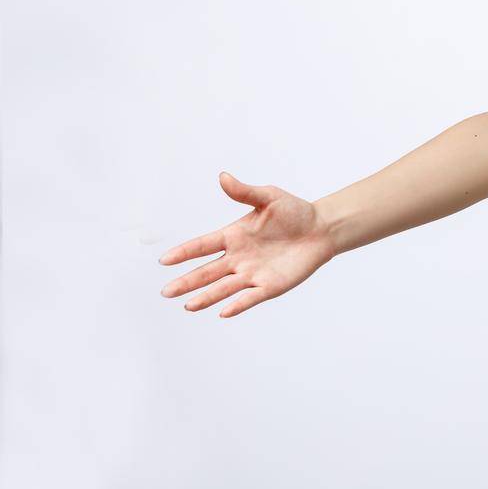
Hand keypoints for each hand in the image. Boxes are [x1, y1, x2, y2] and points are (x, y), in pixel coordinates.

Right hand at [158, 171, 336, 317]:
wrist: (322, 228)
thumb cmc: (294, 212)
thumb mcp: (269, 198)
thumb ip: (245, 192)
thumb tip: (223, 177)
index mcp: (233, 236)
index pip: (203, 246)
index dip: (184, 253)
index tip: (164, 260)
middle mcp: (238, 258)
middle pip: (207, 272)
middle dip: (187, 281)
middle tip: (166, 292)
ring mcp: (252, 273)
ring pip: (224, 288)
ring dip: (206, 297)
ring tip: (188, 305)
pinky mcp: (269, 286)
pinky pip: (251, 297)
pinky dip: (238, 305)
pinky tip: (224, 312)